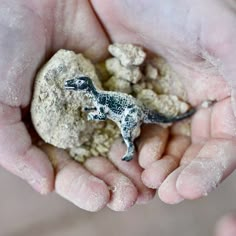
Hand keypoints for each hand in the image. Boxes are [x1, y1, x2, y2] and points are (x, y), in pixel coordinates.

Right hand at [0, 0, 154, 211]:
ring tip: (147, 184)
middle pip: (95, 161)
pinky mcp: (114, 86)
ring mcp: (95, 105)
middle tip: (130, 199)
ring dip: (131, 164)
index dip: (81, 187)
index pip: (65, 169)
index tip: (100, 200)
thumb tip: (44, 185)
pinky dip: (141, 132)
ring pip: (116, 141)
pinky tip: (154, 149)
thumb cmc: (4, 47)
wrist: (32, 2)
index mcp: (44, 131)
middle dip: (112, 182)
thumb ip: (14, 147)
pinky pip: (130, 113)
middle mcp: (72, 122)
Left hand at [92, 0, 235, 202]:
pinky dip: (133, 148)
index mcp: (219, 92)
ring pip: (163, 146)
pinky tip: (126, 156)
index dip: (208, 169)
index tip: (188, 189)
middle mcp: (192, 103)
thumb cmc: (173, 4)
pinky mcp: (133, 101)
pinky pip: (134, 131)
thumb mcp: (217, 34)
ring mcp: (161, 104)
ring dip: (155, 167)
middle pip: (191, 151)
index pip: (222, 142)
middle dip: (179, 174)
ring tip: (145, 180)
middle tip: (163, 191)